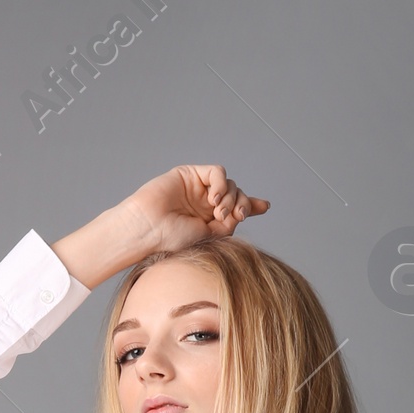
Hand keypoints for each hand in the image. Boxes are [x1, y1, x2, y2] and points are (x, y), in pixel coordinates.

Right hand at [52, 167, 268, 292]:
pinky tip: (214, 199)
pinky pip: (216, 172)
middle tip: (238, 217)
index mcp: (209, 219)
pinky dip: (221, 185)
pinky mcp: (190, 174)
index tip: (265, 207)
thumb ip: (227, 224)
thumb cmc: (171, 240)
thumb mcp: (208, 237)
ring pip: (229, 183)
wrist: (148, 230)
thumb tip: (245, 213)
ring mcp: (198, 187)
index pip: (236, 208)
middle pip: (237, 194)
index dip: (251, 205)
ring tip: (219, 212)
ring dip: (231, 198)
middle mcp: (205, 202)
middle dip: (243, 204)